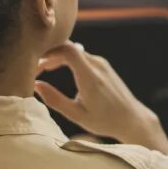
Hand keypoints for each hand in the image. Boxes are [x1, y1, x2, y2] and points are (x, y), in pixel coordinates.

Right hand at [35, 42, 167, 152]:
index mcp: (90, 78)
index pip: (68, 50)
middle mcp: (97, 66)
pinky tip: (57, 68)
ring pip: (75, 50)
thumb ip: (55, 100)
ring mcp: (102, 64)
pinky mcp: (104, 66)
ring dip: (57, 56)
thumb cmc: (104, 121)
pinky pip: (81, 55)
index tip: (36, 65)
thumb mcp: (77, 115)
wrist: (132, 119)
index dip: (49, 52)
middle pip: (69, 47)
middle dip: (49, 54)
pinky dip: (67, 58)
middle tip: (34, 69)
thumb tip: (36, 85)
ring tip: (42, 69)